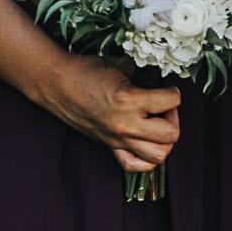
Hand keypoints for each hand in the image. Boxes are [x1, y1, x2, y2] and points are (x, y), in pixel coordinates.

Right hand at [38, 54, 180, 172]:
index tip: (168, 88)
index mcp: (129, 99)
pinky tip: (146, 142)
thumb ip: (142, 72)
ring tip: (156, 125)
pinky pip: (134, 165)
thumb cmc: (86, 71)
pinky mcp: (109, 146)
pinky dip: (146, 159)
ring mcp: (118, 138)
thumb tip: (158, 75)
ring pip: (158, 156)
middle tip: (164, 107)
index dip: (175, 92)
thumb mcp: (120, 65)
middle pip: (171, 135)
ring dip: (164, 141)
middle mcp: (126, 124)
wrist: (56, 85)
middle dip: (174, 119)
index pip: (172, 101)